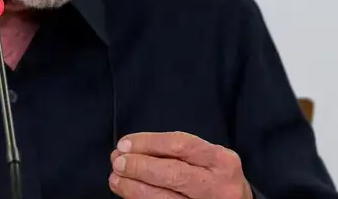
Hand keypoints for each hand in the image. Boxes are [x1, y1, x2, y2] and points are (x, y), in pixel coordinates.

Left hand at [108, 131, 252, 198]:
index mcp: (222, 161)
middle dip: (139, 167)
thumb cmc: (215, 177)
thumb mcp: (208, 158)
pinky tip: (129, 194)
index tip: (125, 144)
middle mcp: (218, 186)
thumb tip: (131, 148)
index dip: (148, 143)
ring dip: (133, 189)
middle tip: (117, 162)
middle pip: (173, 174)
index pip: (180, 145)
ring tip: (116, 179)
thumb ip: (177, 151)